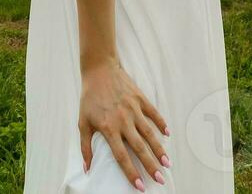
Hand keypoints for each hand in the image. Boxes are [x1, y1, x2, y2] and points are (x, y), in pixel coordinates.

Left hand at [78, 61, 170, 188]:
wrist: (99, 70)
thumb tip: (87, 169)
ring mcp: (133, 109)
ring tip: (167, 163)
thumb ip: (85, 147)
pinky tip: (168, 134)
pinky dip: (161, 123)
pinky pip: (154, 113)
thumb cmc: (89, 99)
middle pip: (139, 148)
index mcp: (109, 128)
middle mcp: (123, 120)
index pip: (122, 156)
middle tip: (160, 180)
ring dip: (159, 149)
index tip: (140, 186)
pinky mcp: (140, 98)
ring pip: (149, 133)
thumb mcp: (83, 123)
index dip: (131, 172)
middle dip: (151, 165)